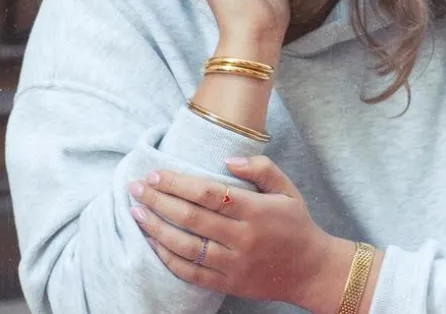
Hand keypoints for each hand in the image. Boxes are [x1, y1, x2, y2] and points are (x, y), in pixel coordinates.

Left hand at [128, 157, 345, 308]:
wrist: (310, 270)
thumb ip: (260, 168)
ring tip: (136, 213)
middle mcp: (241, 238)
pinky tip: (152, 242)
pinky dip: (167, 258)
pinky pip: (189, 273)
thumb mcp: (286, 188)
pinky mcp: (227, 284)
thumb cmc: (296, 224)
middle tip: (135, 187)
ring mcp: (232, 264)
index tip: (155, 173)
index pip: (208, 193)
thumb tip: (226, 160)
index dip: (177, 183)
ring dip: (156, 229)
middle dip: (158, 200)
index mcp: (254, 210)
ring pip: (185, 247)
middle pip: (190, 218)